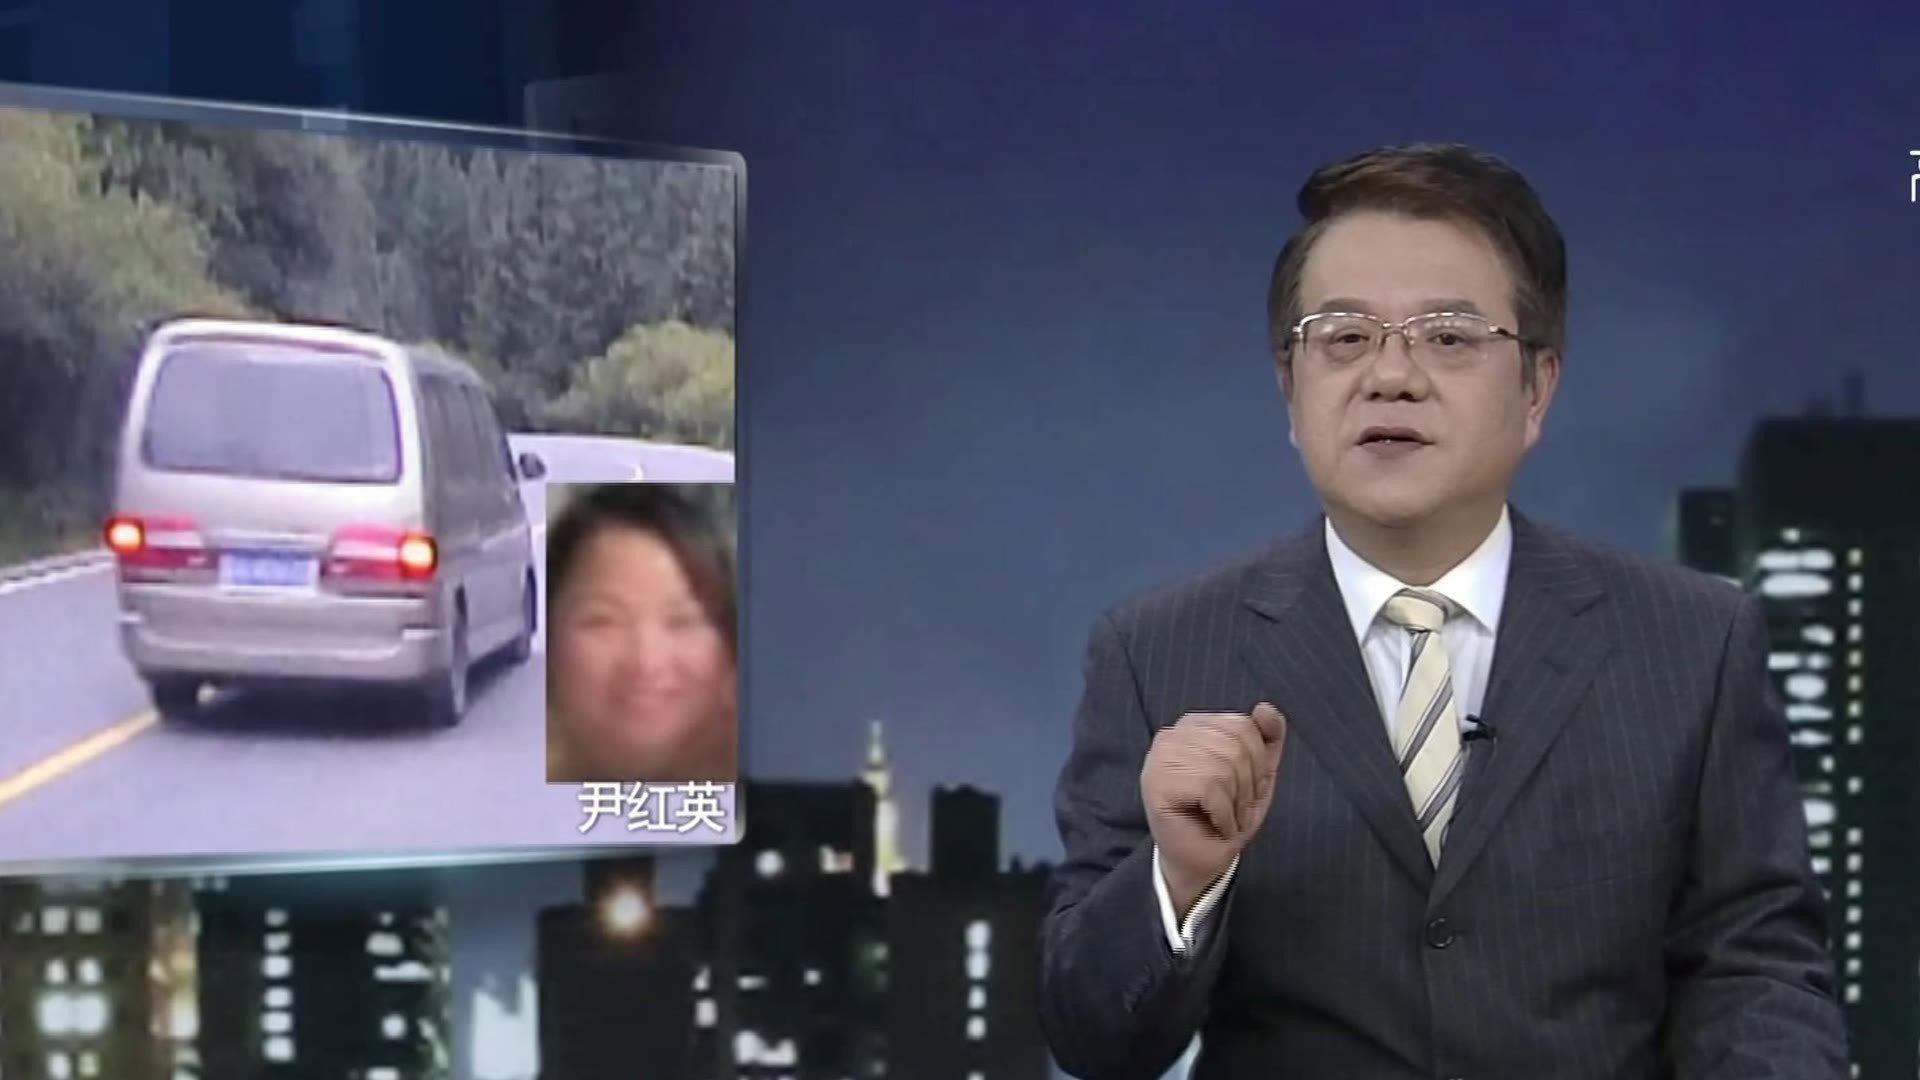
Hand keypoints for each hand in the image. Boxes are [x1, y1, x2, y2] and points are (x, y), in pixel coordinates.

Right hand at [1141, 703, 1286, 917]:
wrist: (1201, 861)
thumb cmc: (1225, 816)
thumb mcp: (1257, 773)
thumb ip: (1266, 738)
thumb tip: (1266, 707)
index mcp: (1195, 725)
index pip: (1243, 726)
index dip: (1257, 763)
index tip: (1246, 790)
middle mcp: (1172, 734)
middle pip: (1235, 746)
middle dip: (1248, 786)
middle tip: (1237, 810)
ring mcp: (1160, 758)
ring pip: (1222, 767)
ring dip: (1235, 804)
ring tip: (1226, 818)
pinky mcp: (1156, 783)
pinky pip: (1209, 787)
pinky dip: (1223, 814)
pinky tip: (1216, 824)